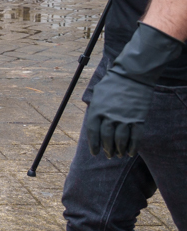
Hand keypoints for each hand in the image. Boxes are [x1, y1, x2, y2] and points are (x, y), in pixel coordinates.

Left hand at [84, 23, 181, 157]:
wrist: (132, 75)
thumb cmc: (113, 83)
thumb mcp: (97, 94)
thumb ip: (95, 108)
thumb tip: (93, 120)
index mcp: (96, 110)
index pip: (93, 132)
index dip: (94, 144)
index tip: (95, 152)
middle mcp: (109, 116)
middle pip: (107, 138)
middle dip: (107, 149)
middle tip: (108, 155)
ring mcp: (124, 118)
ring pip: (120, 140)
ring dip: (119, 150)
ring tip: (118, 155)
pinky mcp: (138, 119)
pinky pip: (135, 137)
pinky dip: (133, 147)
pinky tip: (130, 153)